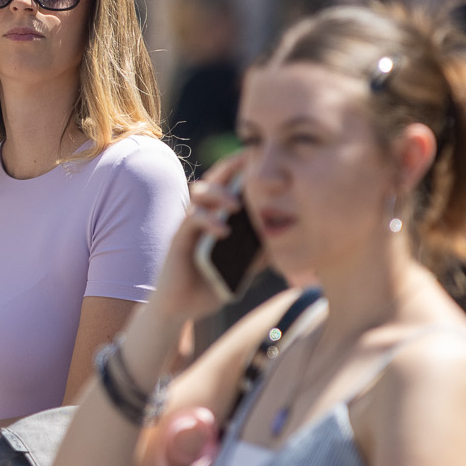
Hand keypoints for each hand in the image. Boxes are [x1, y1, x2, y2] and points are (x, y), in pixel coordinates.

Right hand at [151, 150, 257, 319]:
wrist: (181, 307)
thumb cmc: (209, 285)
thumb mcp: (242, 268)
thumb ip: (258, 253)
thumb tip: (286, 242)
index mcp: (219, 216)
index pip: (231, 184)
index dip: (243, 169)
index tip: (262, 158)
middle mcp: (203, 214)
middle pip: (214, 179)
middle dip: (231, 167)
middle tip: (250, 161)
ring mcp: (189, 224)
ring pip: (200, 194)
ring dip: (219, 194)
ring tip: (237, 206)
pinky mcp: (179, 238)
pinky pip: (191, 220)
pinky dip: (208, 221)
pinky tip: (224, 231)